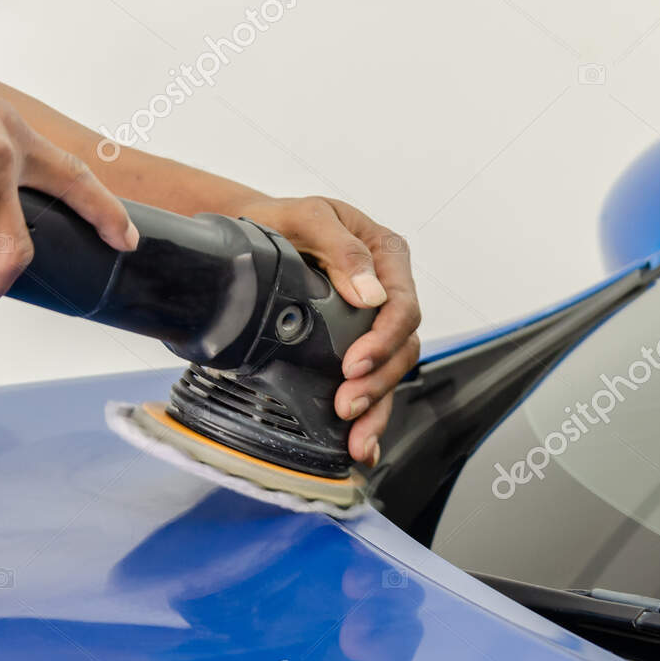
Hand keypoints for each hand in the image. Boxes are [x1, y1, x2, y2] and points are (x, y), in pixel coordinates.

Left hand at [233, 195, 420, 465]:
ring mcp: (374, 323)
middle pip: (403, 347)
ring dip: (377, 408)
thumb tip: (371, 294)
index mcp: (387, 256)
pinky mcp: (358, 346)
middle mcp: (388, 292)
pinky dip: (370, 415)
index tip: (353, 363)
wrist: (256, 233)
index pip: (402, 306)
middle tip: (347, 405)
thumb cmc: (283, 221)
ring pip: (392, 372)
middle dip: (378, 382)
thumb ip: (342, 249)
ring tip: (357, 439)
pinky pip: (374, 382)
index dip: (383, 340)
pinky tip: (361, 443)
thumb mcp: (308, 216)